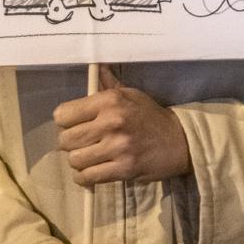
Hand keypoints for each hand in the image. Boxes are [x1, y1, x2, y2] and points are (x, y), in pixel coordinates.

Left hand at [53, 65, 189, 185]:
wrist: (179, 141)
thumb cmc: (150, 116)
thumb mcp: (130, 94)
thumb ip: (108, 83)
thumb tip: (96, 66)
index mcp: (110, 100)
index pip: (64, 114)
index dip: (65, 121)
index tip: (73, 124)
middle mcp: (111, 122)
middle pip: (66, 139)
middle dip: (69, 143)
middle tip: (80, 143)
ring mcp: (118, 147)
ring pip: (75, 160)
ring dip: (78, 161)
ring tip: (87, 157)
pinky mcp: (123, 169)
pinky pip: (88, 177)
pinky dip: (84, 177)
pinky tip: (91, 171)